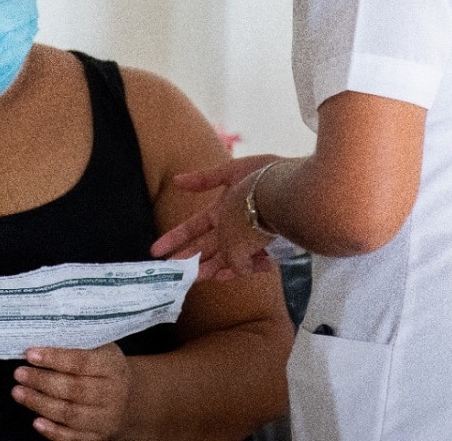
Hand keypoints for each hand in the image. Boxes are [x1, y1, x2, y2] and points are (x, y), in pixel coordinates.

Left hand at [12, 343, 131, 440]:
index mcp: (112, 365)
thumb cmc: (104, 368)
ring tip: (18, 392)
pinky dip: (54, 432)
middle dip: (42, 381)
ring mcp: (106, 418)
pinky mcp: (98, 437)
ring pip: (70, 414)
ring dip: (40, 404)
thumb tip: (40, 337)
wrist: (129, 398)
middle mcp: (113, 393)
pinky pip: (73, 437)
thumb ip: (76, 345)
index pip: (81, 362)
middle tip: (19, 373)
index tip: (30, 354)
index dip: (54, 358)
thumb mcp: (99, 350)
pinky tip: (36, 422)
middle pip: (74, 389)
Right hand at [149, 155, 281, 280]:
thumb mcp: (233, 172)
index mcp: (222, 209)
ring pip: (223, 259)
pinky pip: (246, 264)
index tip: (155, 251)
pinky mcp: (264, 250)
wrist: (295, 189)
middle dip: (188, 260)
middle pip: (205, 247)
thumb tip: (176, 180)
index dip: (174, 238)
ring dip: (208, 269)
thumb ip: (204, 179)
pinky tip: (231, 274)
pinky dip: (240, 269)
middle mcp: (232, 226)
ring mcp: (247, 239)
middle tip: (172, 274)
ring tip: (194, 280)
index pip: (193, 227)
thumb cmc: (264, 176)